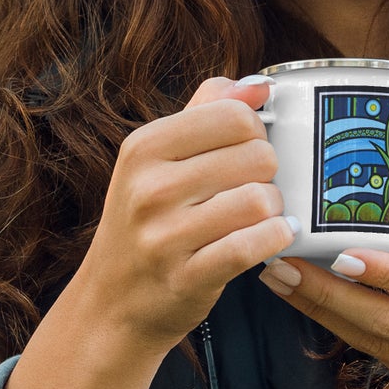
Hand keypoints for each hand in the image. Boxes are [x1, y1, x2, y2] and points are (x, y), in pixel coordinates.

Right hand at [76, 75, 296, 359]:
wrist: (113, 304)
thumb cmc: (146, 223)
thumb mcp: (157, 160)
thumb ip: (206, 111)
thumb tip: (258, 84)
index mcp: (143, 148)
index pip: (233, 115)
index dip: (255, 132)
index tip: (246, 151)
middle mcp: (149, 188)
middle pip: (256, 155)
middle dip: (268, 173)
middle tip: (252, 188)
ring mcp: (165, 236)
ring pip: (260, 199)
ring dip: (273, 209)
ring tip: (261, 216)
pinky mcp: (187, 277)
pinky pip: (254, 245)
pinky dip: (275, 239)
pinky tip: (273, 237)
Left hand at [258, 185, 388, 388]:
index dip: (383, 273)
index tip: (340, 253)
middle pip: (383, 320)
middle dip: (324, 294)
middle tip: (278, 263)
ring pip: (372, 342)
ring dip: (322, 312)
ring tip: (280, 280)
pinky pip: (381, 357)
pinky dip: (345, 332)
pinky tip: (315, 307)